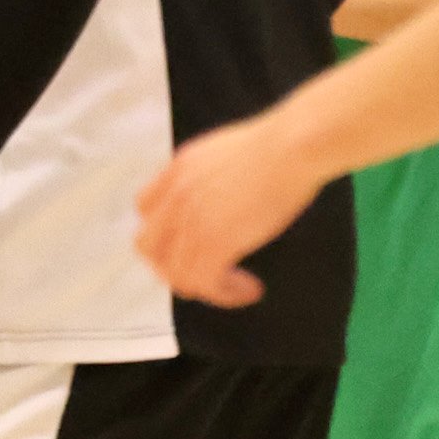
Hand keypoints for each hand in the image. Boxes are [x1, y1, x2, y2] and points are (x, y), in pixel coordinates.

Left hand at [137, 116, 329, 308]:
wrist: (293, 146)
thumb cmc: (281, 145)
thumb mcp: (226, 151)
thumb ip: (210, 174)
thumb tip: (224, 193)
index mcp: (177, 172)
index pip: (145, 209)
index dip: (163, 231)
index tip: (188, 242)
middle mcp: (175, 198)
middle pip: (149, 247)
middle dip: (173, 265)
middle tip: (207, 273)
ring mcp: (191, 221)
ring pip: (175, 273)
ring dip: (207, 286)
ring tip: (238, 287)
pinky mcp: (215, 242)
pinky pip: (206, 284)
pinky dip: (226, 294)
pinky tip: (250, 289)